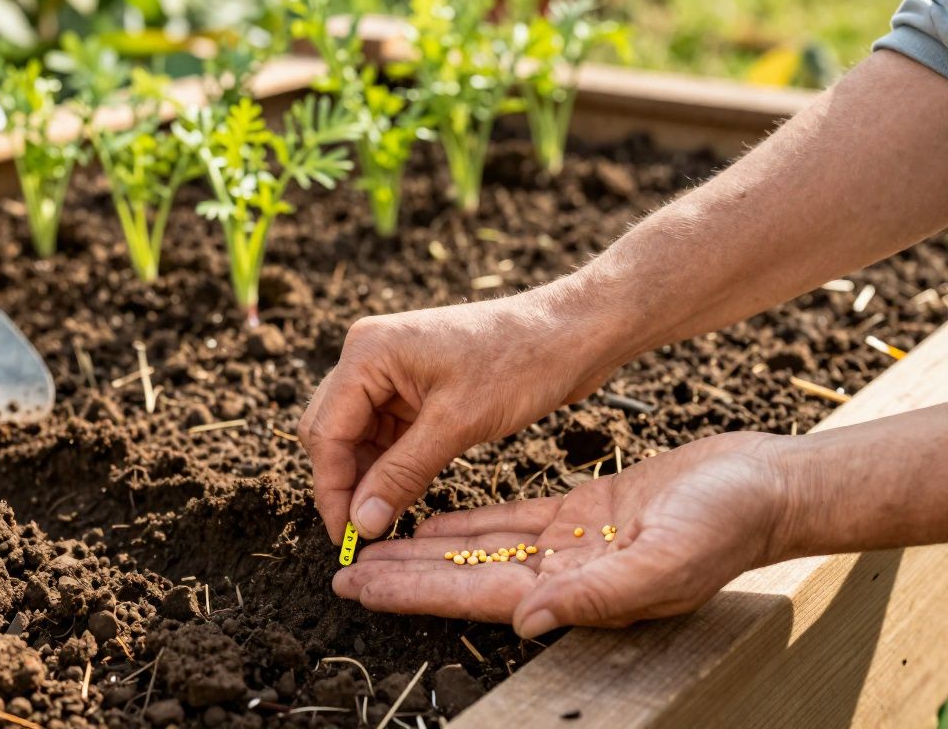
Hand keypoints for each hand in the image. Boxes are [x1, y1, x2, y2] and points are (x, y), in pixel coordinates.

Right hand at [298, 284, 623, 542]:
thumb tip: (360, 523)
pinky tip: (402, 494)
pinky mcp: (413, 386)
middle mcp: (368, 356)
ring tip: (385, 518)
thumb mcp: (458, 424)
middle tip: (362, 532)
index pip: (326, 431)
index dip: (331, 488)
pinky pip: (384, 433)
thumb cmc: (521, 362)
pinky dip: (389, 465)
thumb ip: (402, 473)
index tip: (345, 537)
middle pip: (332, 432)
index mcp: (368, 352)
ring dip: (367, 477)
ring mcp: (390, 370)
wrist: (572, 333)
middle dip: (344, 483)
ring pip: (356, 437)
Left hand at [332, 432, 792, 636]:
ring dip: (421, 548)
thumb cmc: (727, 526)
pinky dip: (465, 521)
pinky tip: (427, 519)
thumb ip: (598, 595)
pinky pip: (506, 519)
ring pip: (475, 548)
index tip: (357, 588)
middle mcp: (562, 576)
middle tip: (340, 571)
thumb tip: (527, 621)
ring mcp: (568, 546)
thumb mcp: (666, 560)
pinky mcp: (579, 513)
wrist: (765, 485)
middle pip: (460, 577)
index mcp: (575, 593)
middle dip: (399, 576)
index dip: (412, 593)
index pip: (473, 597)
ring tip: (369, 547)